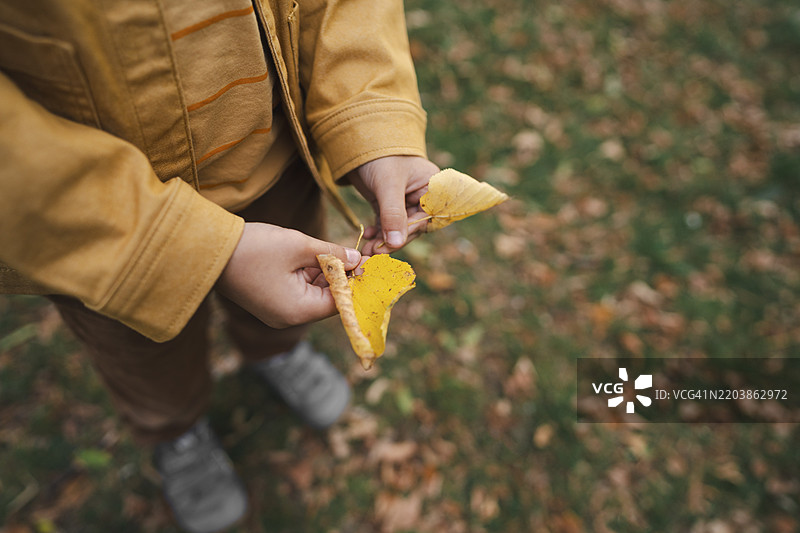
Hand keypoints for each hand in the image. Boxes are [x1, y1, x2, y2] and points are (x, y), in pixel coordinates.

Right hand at [216, 222, 360, 327]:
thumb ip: (332, 253)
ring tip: (340, 250)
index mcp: (298, 311)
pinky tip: (317, 253)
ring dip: (326, 272)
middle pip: (328, 299)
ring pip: (314, 291)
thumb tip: (357, 259)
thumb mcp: (299, 246)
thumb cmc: (254, 248)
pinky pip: (299, 288)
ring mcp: (278, 310)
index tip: (372, 265)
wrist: (208, 248)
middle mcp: (289, 317)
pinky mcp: (270, 299)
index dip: (357, 283)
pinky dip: (310, 272)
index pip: (340, 303)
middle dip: (343, 276)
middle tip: (361, 254)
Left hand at [345, 155, 438, 255]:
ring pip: (398, 228)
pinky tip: (368, 237)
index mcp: (432, 188)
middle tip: (375, 253)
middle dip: (393, 240)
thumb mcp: (388, 185)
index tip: (392, 245)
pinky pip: (386, 224)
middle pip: (412, 227)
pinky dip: (378, 232)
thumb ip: (393, 214)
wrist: (358, 139)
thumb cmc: (380, 155)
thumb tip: (395, 243)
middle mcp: (422, 196)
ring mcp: (405, 201)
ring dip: (383, 240)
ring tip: (368, 249)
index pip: (426, 218)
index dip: (410, 233)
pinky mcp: (389, 204)